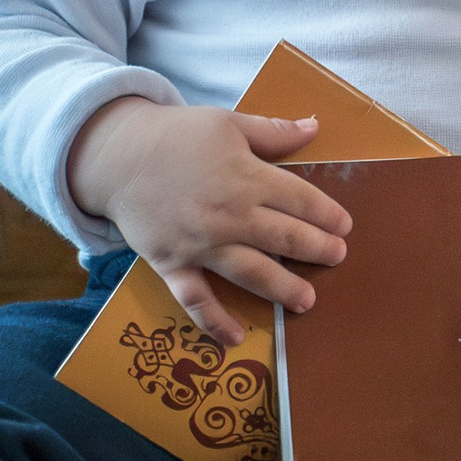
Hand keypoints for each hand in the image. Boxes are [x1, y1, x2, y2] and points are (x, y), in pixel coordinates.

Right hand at [66, 96, 349, 346]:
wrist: (116, 155)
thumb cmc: (176, 135)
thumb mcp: (229, 123)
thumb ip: (274, 132)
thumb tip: (315, 126)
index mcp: (247, 177)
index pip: (300, 200)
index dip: (326, 214)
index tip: (344, 227)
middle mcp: (229, 215)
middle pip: (283, 238)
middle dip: (315, 250)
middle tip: (338, 259)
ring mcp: (201, 244)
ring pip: (250, 272)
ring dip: (282, 289)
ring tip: (307, 302)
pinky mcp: (172, 264)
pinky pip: (195, 298)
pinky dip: (214, 321)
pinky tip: (236, 338)